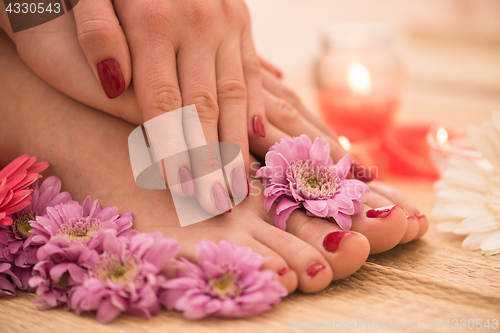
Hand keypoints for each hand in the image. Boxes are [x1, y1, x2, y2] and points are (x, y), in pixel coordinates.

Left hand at [1, 0, 266, 213]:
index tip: (179, 190)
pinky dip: (254, 107)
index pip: (163, 103)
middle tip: (215, 203)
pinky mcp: (242, 19)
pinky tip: (254, 139)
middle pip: (203, 108)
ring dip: (236, 145)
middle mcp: (197, 23)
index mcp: (153, 21)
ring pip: (234, 95)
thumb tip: (113, 84)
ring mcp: (226, 21)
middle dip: (209, 161)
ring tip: (237, 186)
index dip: (171, 150)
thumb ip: (96, 33)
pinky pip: (252, 71)